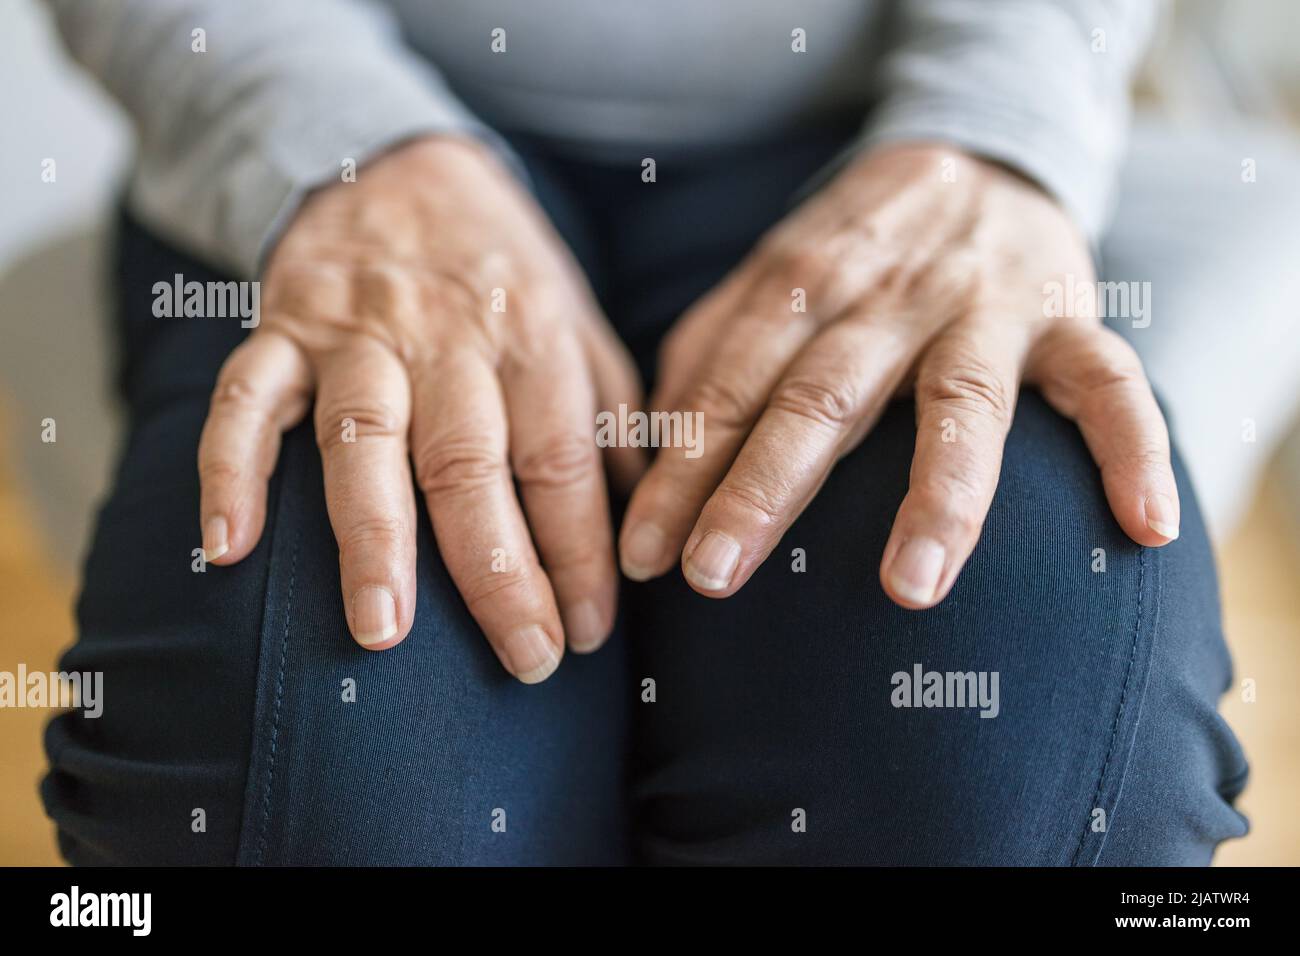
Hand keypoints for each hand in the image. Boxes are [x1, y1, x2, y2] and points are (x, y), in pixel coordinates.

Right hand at [197, 136, 642, 679]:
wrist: (398, 165)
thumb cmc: (501, 268)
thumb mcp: (578, 321)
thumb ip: (609, 414)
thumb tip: (645, 516)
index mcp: (530, 334)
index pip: (560, 460)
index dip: (580, 551)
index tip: (592, 630)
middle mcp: (445, 336)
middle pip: (469, 464)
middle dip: (499, 571)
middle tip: (525, 659)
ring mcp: (355, 333)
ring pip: (363, 439)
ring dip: (374, 538)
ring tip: (383, 632)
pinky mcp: (280, 330)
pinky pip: (243, 399)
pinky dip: (229, 470)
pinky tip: (227, 549)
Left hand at [620, 143, 1177, 608]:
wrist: (975, 159)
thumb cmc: (855, 253)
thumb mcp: (768, 283)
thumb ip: (709, 355)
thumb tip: (646, 453)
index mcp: (801, 285)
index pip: (729, 386)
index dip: (681, 469)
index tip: (642, 556)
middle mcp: (888, 297)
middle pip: (820, 397)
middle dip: (762, 488)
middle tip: (713, 576)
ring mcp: (984, 308)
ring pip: (960, 403)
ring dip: (938, 495)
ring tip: (908, 589)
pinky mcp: (1069, 317)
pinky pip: (1111, 382)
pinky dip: (1132, 448)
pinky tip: (1143, 528)